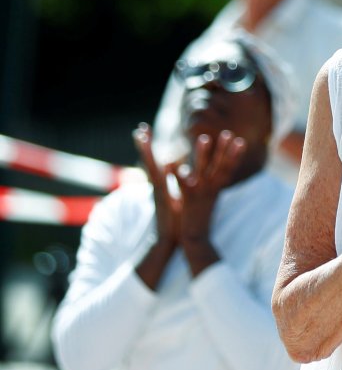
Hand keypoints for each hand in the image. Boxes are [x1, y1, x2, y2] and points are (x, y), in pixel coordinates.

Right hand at [132, 123, 180, 249]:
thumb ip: (173, 183)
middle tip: (139, 129)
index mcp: (160, 186)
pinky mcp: (167, 201)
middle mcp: (157, 188)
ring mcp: (160, 194)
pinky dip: (166, 174)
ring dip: (147, 152)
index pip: (153, 162)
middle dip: (144, 146)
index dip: (147, 147)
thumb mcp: (174, 198)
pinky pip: (164, 184)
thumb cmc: (174, 220)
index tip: (142, 130)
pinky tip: (165, 162)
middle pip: (149, 162)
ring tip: (143, 136)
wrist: (168, 241)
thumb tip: (172, 168)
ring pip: (153, 169)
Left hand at [169, 130, 246, 245]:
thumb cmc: (200, 216)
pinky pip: (182, 184)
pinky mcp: (187, 200)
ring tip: (204, 137)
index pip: (229, 168)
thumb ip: (211, 184)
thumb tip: (214, 172)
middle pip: (220, 166)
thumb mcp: (209, 198)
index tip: (240, 140)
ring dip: (203, 154)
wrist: (195, 238)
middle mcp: (211, 189)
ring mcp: (200, 194)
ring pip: (202, 170)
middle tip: (228, 133)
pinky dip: (177, 174)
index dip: (235, 155)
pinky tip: (171, 163)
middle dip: (224, 149)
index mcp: (217, 188)